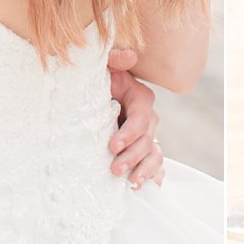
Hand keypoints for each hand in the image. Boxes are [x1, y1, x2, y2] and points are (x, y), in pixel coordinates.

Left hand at [107, 48, 162, 188]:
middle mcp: (147, 118)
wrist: (88, 100)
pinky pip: (155, 165)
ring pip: (154, 154)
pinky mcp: (143, 151)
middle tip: (114, 169)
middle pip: (147, 139)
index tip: (112, 146)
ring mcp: (147, 136)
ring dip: (144, 170)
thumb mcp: (103, 68)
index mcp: (139, 97)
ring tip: (131, 184)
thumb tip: (129, 55)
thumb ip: (114, 59)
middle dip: (132, 156)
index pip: (141, 116)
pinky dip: (153, 177)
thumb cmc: (94, 82)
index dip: (130, 132)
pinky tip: (143, 188)